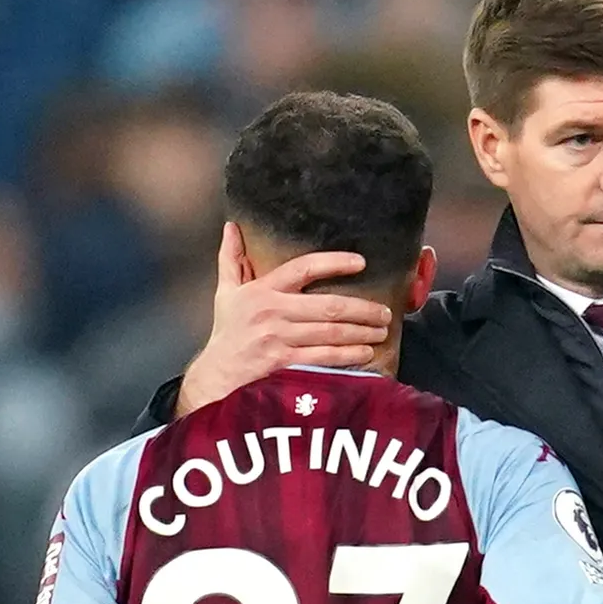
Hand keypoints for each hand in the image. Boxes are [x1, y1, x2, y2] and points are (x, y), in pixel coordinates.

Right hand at [174, 223, 391, 415]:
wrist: (216, 375)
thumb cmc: (227, 333)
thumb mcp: (225, 293)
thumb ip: (231, 260)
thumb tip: (231, 228)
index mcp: (264, 291)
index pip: (304, 268)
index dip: (334, 263)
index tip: (360, 263)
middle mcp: (274, 312)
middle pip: (328, 306)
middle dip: (362, 309)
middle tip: (385, 312)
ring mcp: (280, 339)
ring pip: (330, 333)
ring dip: (361, 332)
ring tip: (382, 330)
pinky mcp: (284, 363)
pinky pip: (323, 357)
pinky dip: (348, 356)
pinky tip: (366, 353)